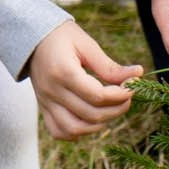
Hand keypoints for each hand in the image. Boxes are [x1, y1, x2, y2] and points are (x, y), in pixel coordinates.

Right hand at [24, 20, 142, 139]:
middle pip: (90, 115)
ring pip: (74, 129)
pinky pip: (59, 131)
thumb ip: (109, 66)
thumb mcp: (86, 45)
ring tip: (112, 109)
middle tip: (127, 96)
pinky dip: (77, 132)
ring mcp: (45, 102)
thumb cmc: (61, 36)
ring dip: (99, 124)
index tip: (133, 85)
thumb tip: (137, 75)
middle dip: (116, 109)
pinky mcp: (43, 108)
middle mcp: (52, 91)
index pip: (97, 96)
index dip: (121, 94)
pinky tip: (91, 119)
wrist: (31, 38)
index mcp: (63, 72)